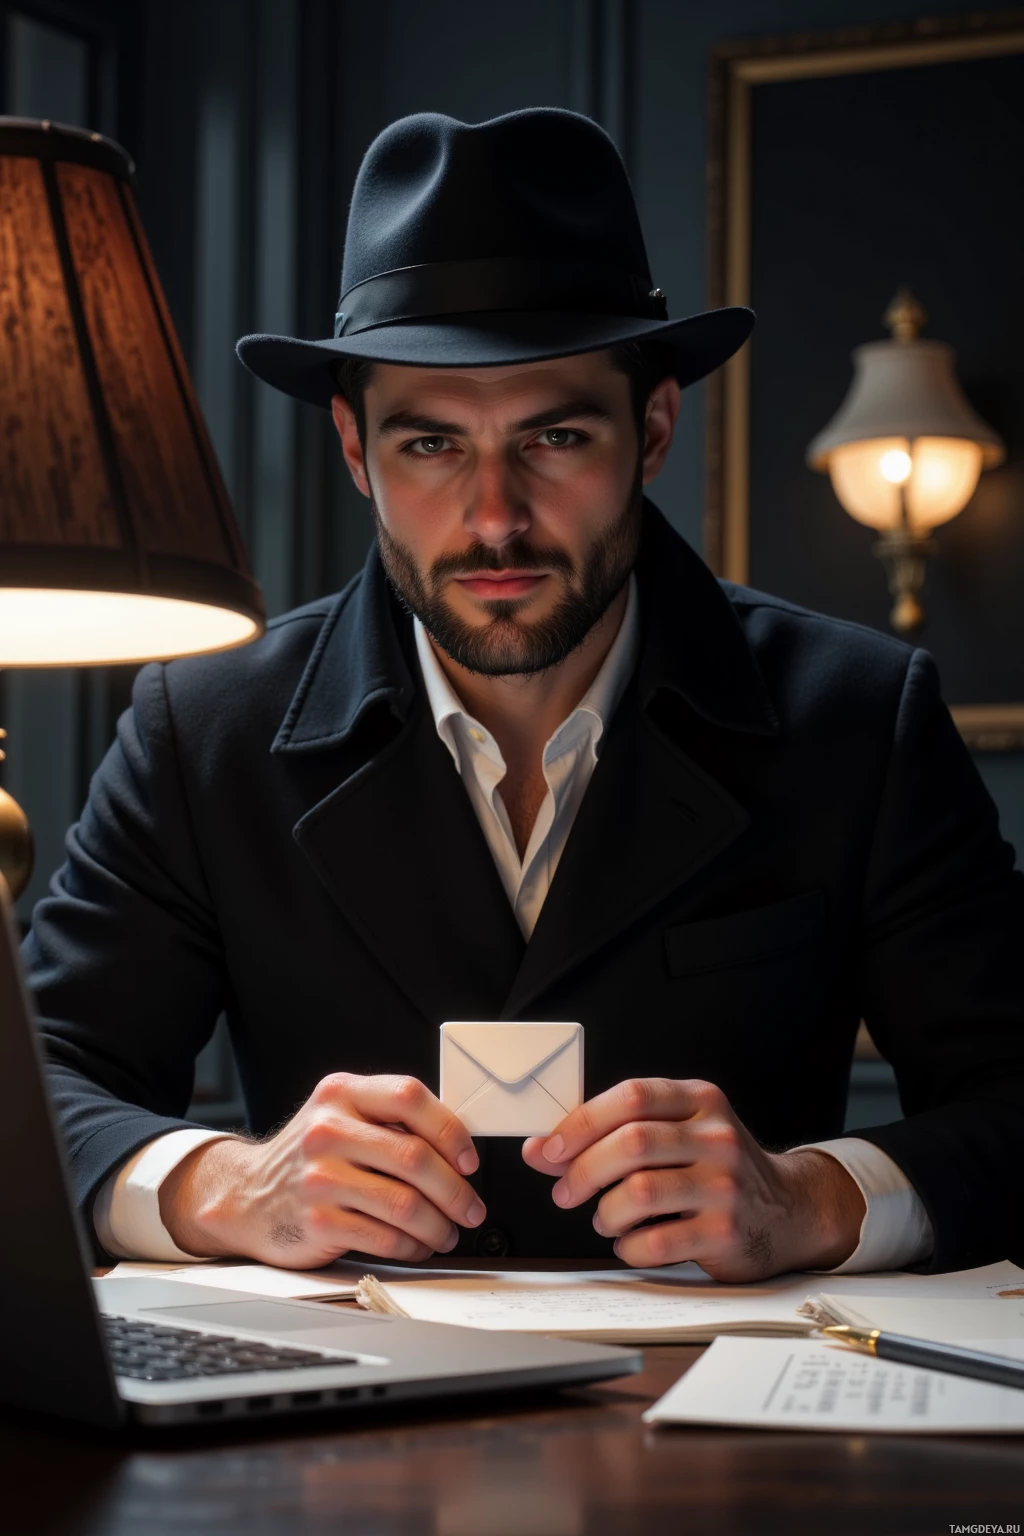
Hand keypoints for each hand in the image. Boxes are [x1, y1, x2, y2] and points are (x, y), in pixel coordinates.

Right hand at [160, 1073, 485, 1267]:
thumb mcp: (341, 1115)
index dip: (450, 1131)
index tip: (469, 1160)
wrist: (249, 1196)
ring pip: (405, 1204)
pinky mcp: (318, 1221)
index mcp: (342, 1093)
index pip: (409, 1097)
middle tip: (471, 1208)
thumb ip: (389, 1119)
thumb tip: (457, 1145)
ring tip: (448, 1232)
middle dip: (455, 1190)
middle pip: (414, 1157)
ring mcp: (319, 1177)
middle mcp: (327, 1129)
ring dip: (439, 1225)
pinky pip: (384, 1238)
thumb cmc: (311, 1157)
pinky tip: (418, 1246)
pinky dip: (412, 1247)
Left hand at [522, 1078, 864, 1279]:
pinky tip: (631, 1243)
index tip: (550, 1149)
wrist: (789, 1210)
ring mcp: (724, 1185)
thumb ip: (617, 1132)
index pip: (631, 1096)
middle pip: (631, 1143)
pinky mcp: (726, 1232)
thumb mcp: (682, 1131)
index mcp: (700, 1100)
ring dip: (604, 1212)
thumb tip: (541, 1149)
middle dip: (582, 1171)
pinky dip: (629, 1246)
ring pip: (638, 1192)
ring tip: (604, 1219)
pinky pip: (656, 1241)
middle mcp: (716, 1137)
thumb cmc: (718, 1168)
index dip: (581, 1122)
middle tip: (565, 1192)